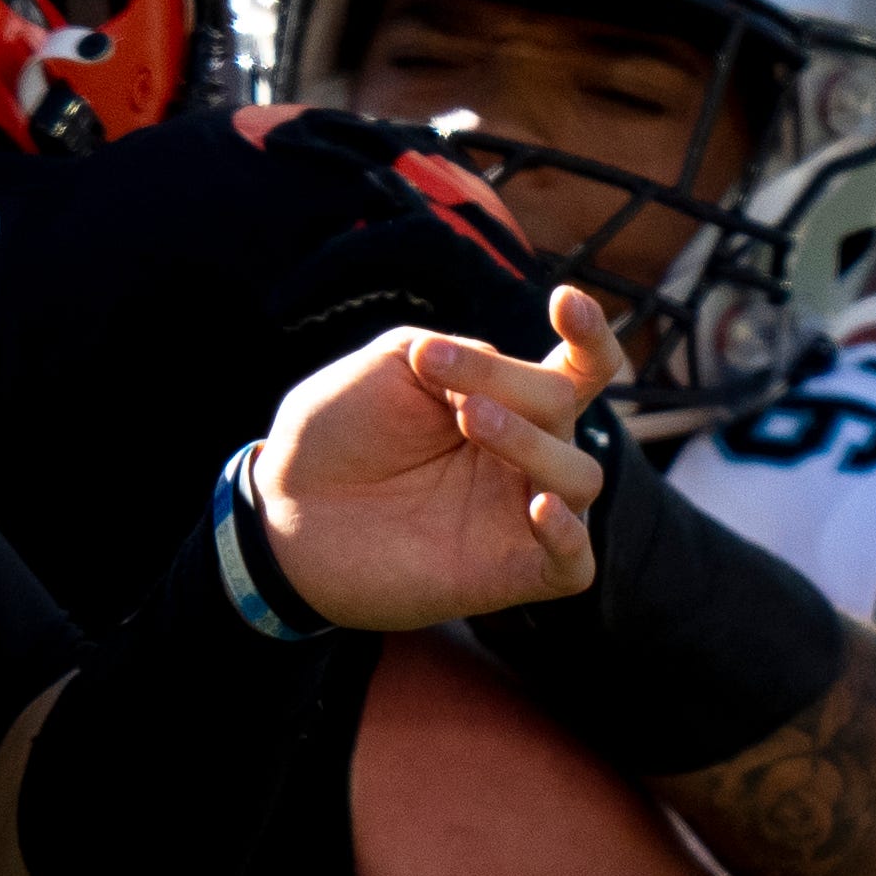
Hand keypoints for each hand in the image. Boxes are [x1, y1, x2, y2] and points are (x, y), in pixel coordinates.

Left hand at [254, 286, 624, 630]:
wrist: (286, 508)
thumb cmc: (337, 433)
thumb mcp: (391, 365)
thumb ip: (459, 354)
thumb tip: (509, 373)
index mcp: (505, 401)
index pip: (579, 369)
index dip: (589, 334)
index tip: (565, 301)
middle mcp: (524, 456)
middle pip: (563, 406)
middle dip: (508, 381)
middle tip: (436, 372)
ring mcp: (519, 515)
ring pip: (580, 477)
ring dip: (531, 441)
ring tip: (469, 419)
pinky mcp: (510, 573)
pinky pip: (575, 563)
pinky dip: (567, 534)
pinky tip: (539, 507)